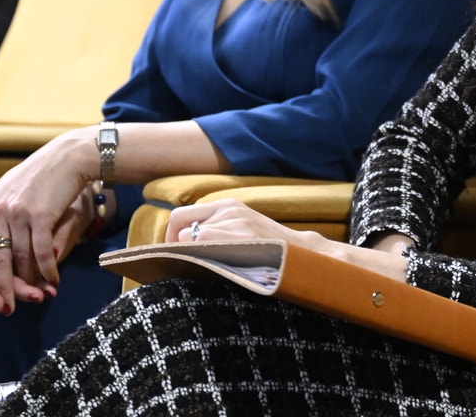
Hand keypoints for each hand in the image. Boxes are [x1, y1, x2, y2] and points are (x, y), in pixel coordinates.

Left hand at [0, 128, 99, 314]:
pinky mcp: (40, 215)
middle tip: (5, 307)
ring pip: (20, 258)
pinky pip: (40, 251)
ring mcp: (18, 213)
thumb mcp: (7, 189)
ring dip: (29, 281)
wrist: (69, 157)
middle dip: (1, 287)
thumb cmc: (40, 175)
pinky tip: (53, 280)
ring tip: (36, 296)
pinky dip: (47, 270)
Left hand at [167, 200, 409, 282]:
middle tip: (176, 264)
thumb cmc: (272, 252)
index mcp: (228, 205)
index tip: (174, 255)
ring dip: (189, 254)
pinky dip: (198, 257)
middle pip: (179, 224)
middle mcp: (228, 209)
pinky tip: (209, 269)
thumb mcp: (243, 233)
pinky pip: (201, 246)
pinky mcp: (239, 237)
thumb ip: (217, 234)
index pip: (180, 216)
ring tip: (203, 269)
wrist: (304, 258)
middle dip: (172, 245)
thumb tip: (182, 247)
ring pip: (189, 238)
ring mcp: (234, 222)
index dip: (171, 237)